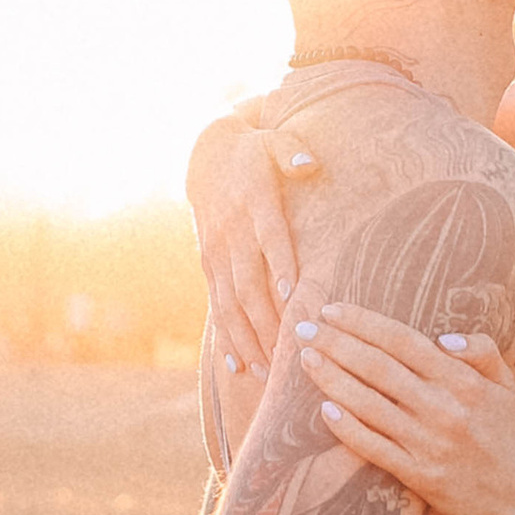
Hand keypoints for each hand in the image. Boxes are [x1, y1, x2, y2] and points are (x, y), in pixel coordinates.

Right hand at [186, 113, 311, 381]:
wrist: (206, 155)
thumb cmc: (254, 153)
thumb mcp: (274, 142)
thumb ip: (292, 152)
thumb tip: (309, 163)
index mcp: (254, 203)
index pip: (270, 239)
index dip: (281, 267)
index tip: (294, 298)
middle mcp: (232, 232)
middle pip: (248, 282)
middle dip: (265, 321)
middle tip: (286, 355)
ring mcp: (217, 251)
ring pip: (230, 302)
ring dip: (247, 338)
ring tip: (265, 371)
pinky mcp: (209, 264)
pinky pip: (216, 304)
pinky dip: (226, 335)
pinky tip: (236, 364)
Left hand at [298, 301, 514, 514]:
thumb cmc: (507, 431)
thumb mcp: (505, 382)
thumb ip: (480, 349)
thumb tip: (442, 337)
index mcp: (462, 380)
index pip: (403, 342)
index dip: (364, 323)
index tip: (332, 310)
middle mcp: (442, 407)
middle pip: (378, 368)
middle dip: (336, 343)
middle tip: (303, 328)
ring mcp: (427, 442)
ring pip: (369, 404)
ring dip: (333, 379)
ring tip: (307, 358)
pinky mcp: (418, 474)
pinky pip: (374, 447)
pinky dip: (348, 428)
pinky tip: (324, 409)